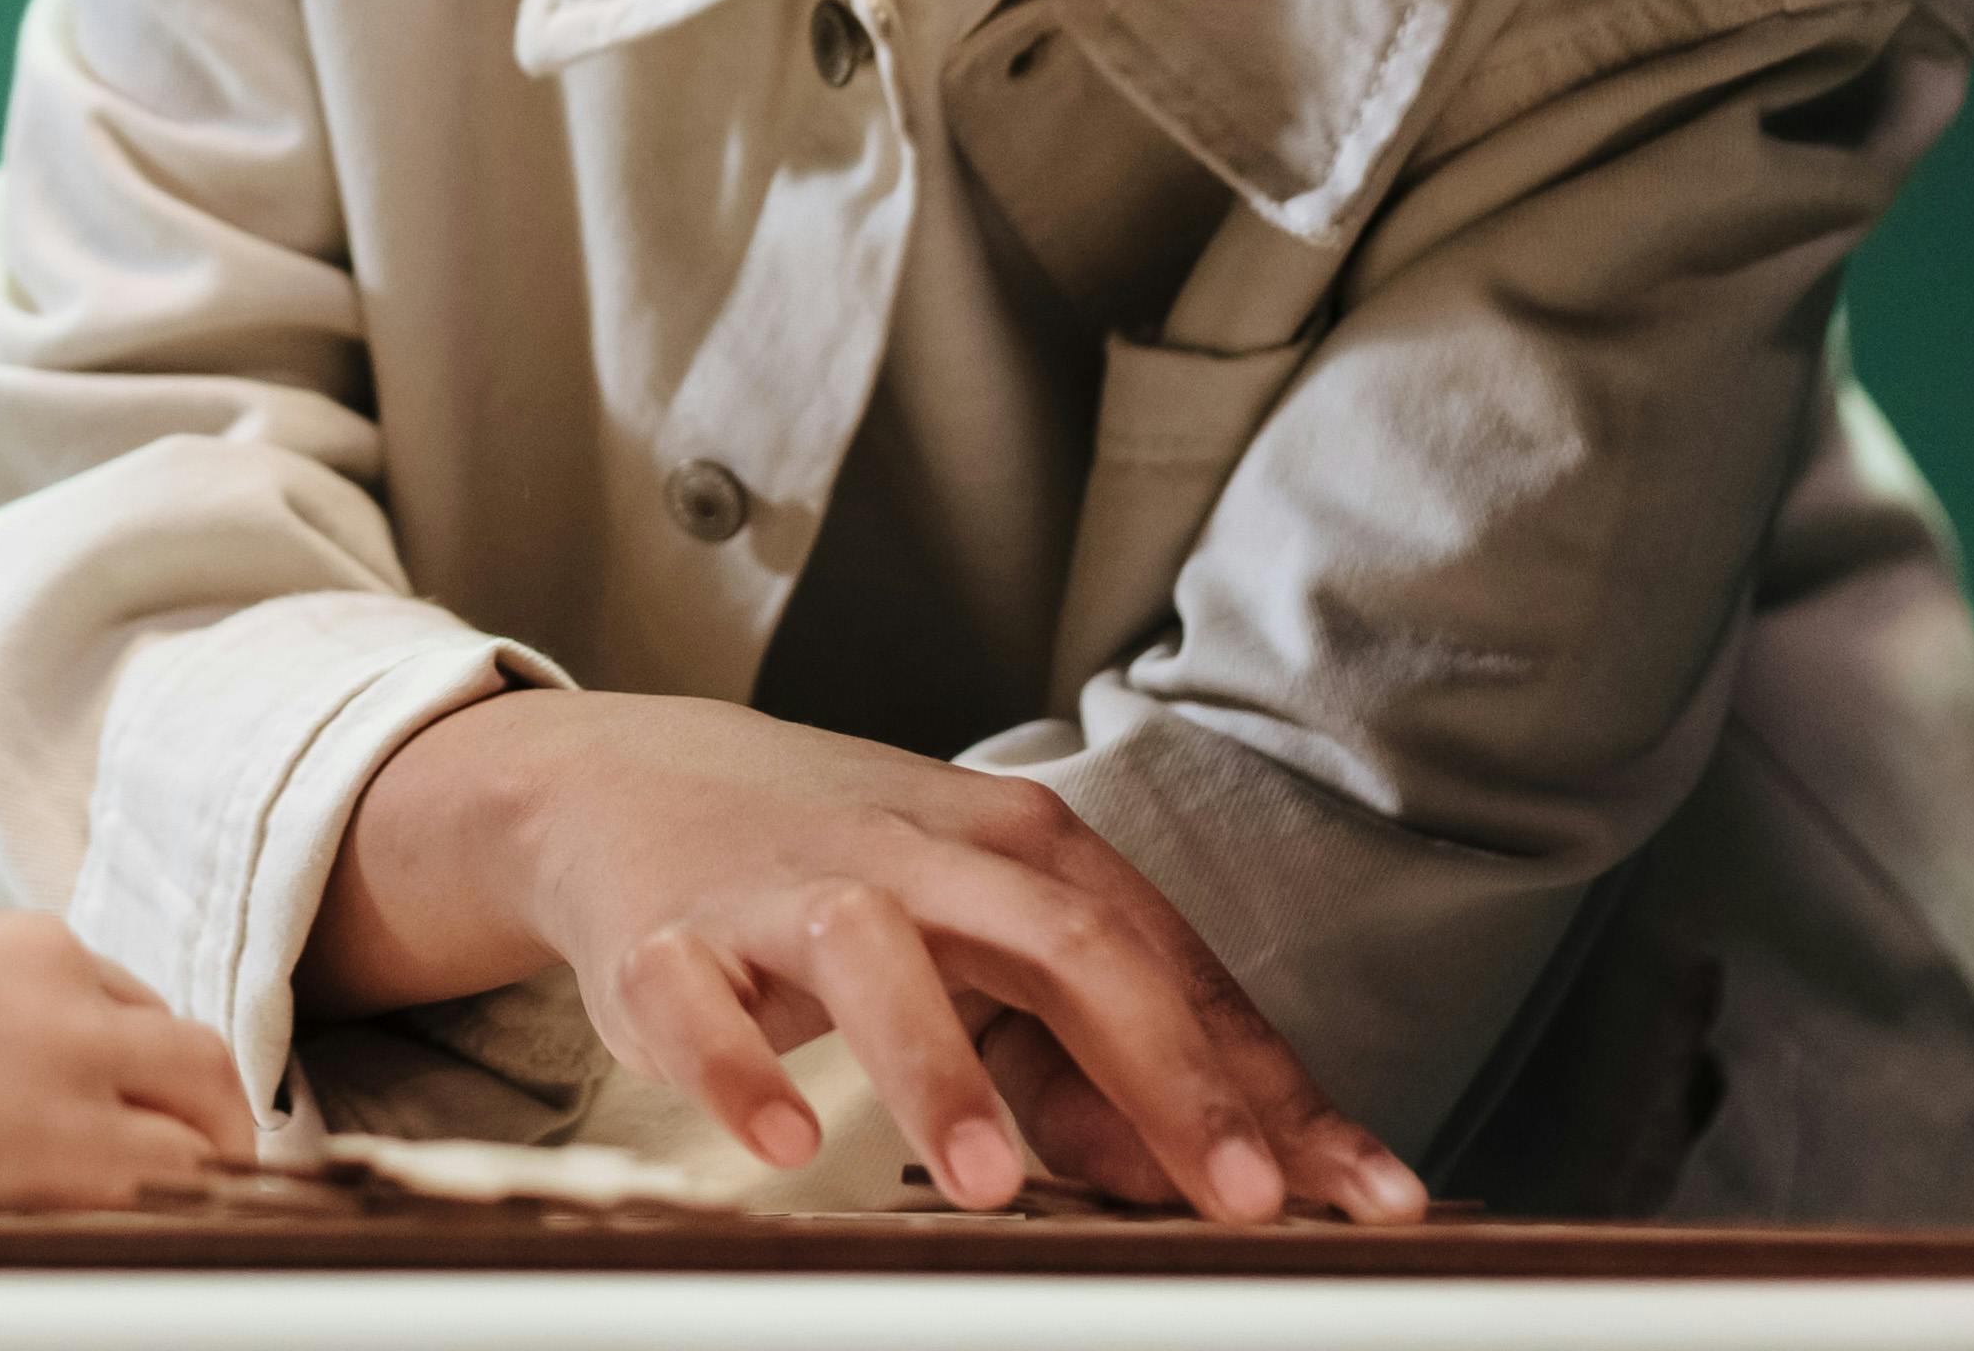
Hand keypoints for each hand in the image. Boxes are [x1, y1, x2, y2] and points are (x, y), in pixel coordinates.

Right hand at [0, 891, 254, 1238]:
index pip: (83, 976)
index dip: (105, 1035)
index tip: (108, 1074)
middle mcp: (45, 965)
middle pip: (160, 1020)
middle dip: (184, 1078)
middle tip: (193, 1126)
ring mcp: (74, 1046)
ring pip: (199, 1077)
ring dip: (209, 1127)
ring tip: (215, 1174)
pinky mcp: (85, 1137)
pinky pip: (184, 1163)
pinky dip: (198, 1184)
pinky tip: (194, 1212)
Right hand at [299, 690, 1418, 1225]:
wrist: (621, 777)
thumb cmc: (835, 864)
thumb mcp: (976, 930)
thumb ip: (1087, 1045)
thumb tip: (1191, 1168)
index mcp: (1013, 849)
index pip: (1167, 965)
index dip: (1261, 1086)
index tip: (1353, 1195)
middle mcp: (916, 853)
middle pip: (1061, 940)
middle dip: (1160, 1069)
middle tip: (1236, 1195)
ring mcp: (789, 889)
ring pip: (877, 958)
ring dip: (938, 1070)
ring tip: (985, 1182)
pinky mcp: (670, 937)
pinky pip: (698, 1004)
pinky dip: (737, 1068)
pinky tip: (781, 1139)